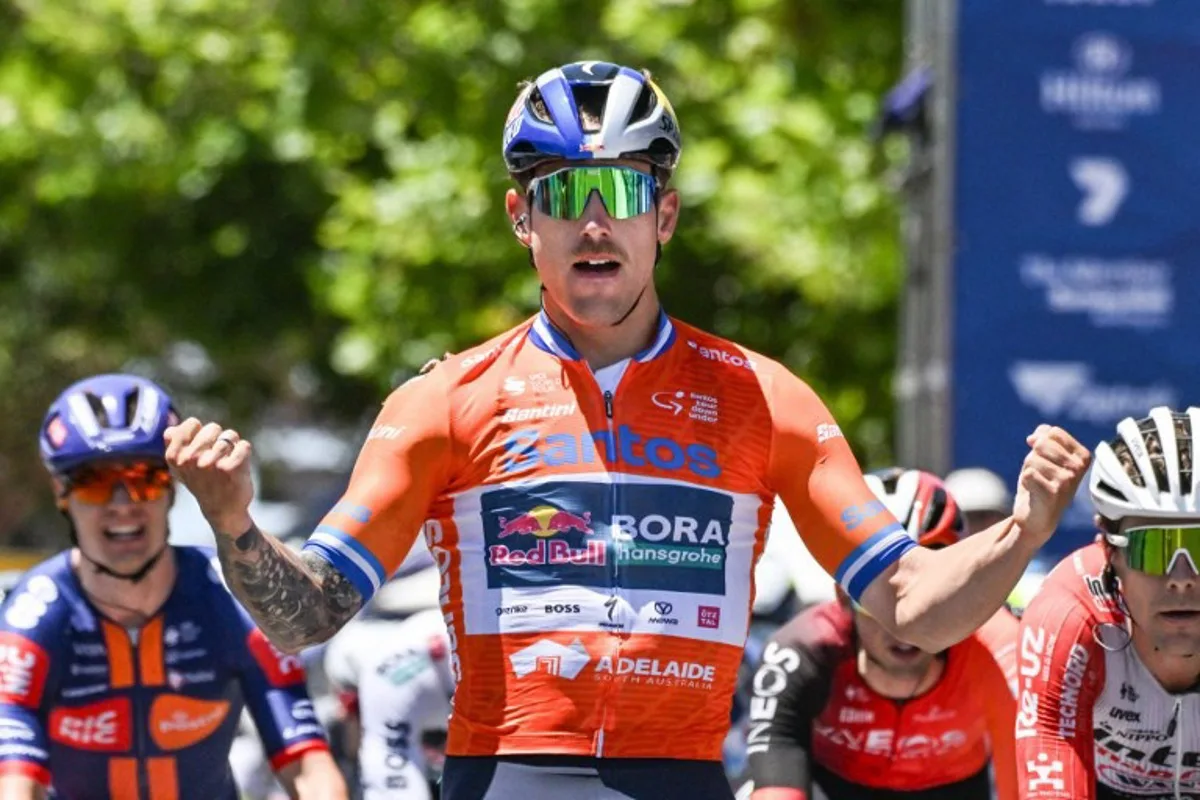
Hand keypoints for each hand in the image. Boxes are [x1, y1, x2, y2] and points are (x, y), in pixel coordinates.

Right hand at [164, 418, 254, 535]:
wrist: (223, 510)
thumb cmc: (204, 483)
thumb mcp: (183, 468)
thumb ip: (175, 446)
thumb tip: (170, 429)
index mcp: (175, 456)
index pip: (192, 423)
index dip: (201, 432)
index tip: (202, 449)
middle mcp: (190, 458)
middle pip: (213, 427)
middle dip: (219, 439)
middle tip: (217, 459)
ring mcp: (211, 463)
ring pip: (230, 436)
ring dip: (233, 447)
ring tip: (227, 465)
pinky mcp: (231, 467)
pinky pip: (244, 445)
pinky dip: (244, 454)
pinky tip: (238, 468)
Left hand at [1012, 425, 1091, 546]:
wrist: (1037, 516)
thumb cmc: (1041, 483)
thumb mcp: (1044, 456)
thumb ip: (1044, 437)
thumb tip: (1035, 436)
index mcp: (1082, 456)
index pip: (1053, 432)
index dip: (1040, 443)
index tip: (1045, 461)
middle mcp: (1079, 467)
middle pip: (1041, 444)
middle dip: (1033, 458)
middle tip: (1040, 475)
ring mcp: (1068, 480)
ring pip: (1032, 459)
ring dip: (1028, 471)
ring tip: (1038, 484)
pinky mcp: (1053, 492)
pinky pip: (1028, 474)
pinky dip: (1025, 481)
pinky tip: (1034, 492)